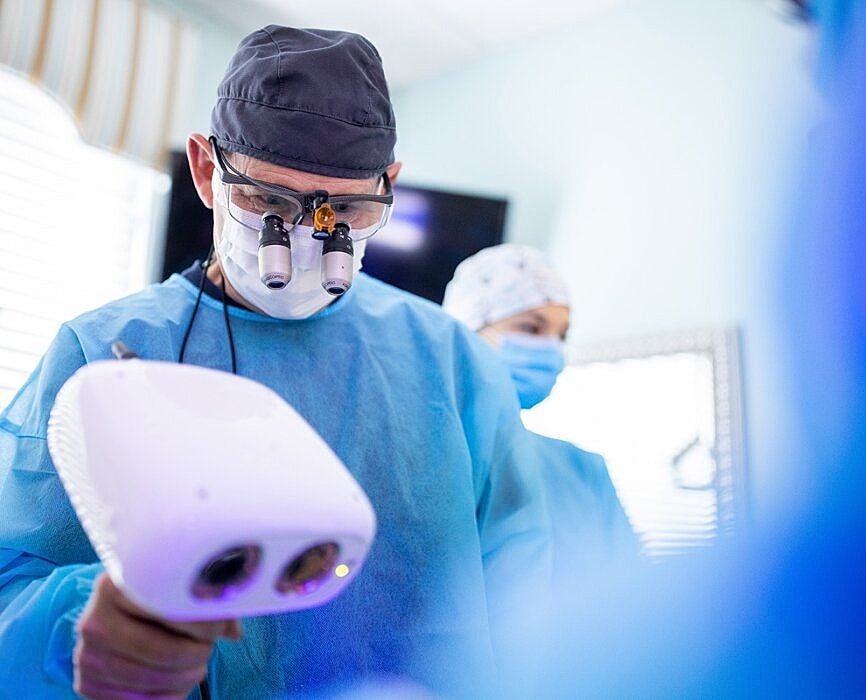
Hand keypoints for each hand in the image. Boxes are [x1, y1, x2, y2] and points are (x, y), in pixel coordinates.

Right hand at [74, 573, 241, 698]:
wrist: (109, 614)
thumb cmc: (150, 597)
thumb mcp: (171, 586)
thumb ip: (203, 602)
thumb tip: (233, 631)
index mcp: (116, 585)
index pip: (167, 608)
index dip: (202, 622)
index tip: (218, 625)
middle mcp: (95, 620)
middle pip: (164, 651)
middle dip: (198, 653)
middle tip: (207, 647)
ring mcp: (87, 655)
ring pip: (154, 679)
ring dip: (188, 676)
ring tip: (197, 663)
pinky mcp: (88, 684)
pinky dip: (169, 696)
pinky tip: (179, 682)